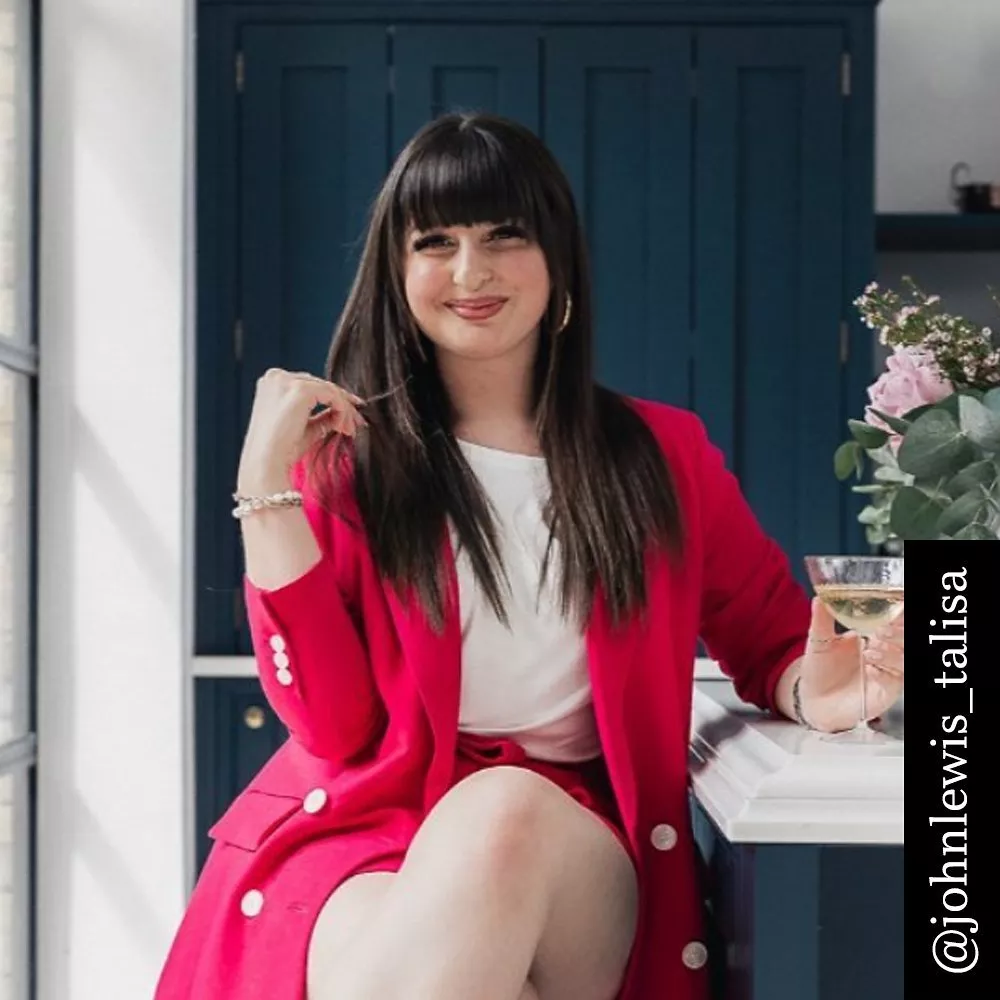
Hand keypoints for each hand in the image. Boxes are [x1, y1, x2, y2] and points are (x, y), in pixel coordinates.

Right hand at [237, 368, 366, 493]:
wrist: (267, 463)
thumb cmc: (281, 450)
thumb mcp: (305, 427)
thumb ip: (322, 416)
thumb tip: (341, 412)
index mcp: (272, 383)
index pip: (310, 385)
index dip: (333, 399)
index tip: (350, 414)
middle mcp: (277, 377)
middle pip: (321, 385)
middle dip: (343, 404)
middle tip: (357, 423)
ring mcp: (287, 381)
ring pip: (329, 390)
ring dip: (344, 410)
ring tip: (349, 430)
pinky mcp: (300, 390)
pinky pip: (332, 395)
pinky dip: (342, 410)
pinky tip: (342, 427)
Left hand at [798, 597, 903, 731]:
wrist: (814, 700)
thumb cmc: (821, 669)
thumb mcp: (819, 641)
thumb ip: (822, 619)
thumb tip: (819, 598)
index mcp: (872, 632)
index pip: (892, 619)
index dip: (896, 612)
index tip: (897, 602)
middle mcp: (885, 650)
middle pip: (904, 637)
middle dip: (897, 631)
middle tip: (882, 630)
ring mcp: (888, 670)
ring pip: (903, 657)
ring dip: (891, 652)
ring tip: (871, 649)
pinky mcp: (887, 689)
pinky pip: (896, 679)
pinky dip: (884, 673)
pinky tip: (870, 670)